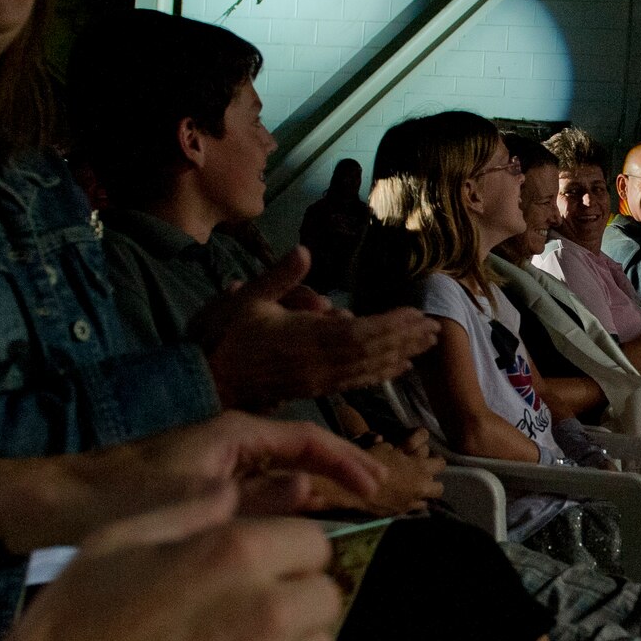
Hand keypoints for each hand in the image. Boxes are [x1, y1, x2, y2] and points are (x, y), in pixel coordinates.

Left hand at [0, 411, 381, 548]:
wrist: (47, 510)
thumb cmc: (114, 498)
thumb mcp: (190, 501)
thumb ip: (251, 498)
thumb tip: (307, 491)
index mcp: (227, 435)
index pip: (303, 438)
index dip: (343, 459)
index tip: (374, 485)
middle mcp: (223, 450)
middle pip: (295, 457)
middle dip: (334, 475)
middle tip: (375, 499)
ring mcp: (209, 477)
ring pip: (274, 485)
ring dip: (307, 502)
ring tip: (343, 527)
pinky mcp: (194, 505)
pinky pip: (250, 508)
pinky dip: (275, 523)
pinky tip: (288, 554)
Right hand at [0, 504, 339, 640]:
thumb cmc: (66, 633)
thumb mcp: (115, 544)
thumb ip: (187, 514)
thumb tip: (232, 493)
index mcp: (234, 554)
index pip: (314, 544)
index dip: (286, 560)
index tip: (260, 580)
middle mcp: (266, 611)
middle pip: (325, 598)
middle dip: (291, 607)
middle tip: (240, 630)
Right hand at [192, 247, 439, 410]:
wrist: (204, 382)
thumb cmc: (222, 338)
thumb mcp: (246, 298)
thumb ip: (279, 276)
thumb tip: (306, 251)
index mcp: (305, 340)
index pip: (359, 333)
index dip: (391, 326)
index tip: (416, 315)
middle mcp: (318, 365)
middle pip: (372, 353)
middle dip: (405, 340)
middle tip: (436, 330)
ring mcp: (317, 381)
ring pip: (366, 370)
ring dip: (398, 357)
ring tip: (425, 347)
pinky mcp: (312, 389)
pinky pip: (353, 382)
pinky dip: (377, 373)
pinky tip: (393, 368)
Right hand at [331, 427, 444, 515]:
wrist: (356, 489)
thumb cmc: (370, 462)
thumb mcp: (385, 447)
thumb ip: (398, 448)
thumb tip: (397, 447)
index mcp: (421, 468)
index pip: (440, 463)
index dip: (435, 458)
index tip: (430, 456)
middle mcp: (421, 487)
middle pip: (439, 487)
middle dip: (433, 482)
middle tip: (423, 474)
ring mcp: (411, 502)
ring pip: (427, 501)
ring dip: (423, 493)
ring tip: (413, 488)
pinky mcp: (400, 512)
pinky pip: (412, 507)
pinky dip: (410, 502)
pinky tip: (401, 496)